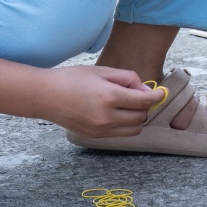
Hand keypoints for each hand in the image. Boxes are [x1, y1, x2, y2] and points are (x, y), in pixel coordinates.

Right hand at [40, 66, 162, 137]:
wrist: (44, 96)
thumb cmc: (72, 79)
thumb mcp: (102, 70)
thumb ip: (128, 79)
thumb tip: (145, 90)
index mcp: (109, 97)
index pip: (144, 101)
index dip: (156, 96)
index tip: (161, 92)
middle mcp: (107, 117)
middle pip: (142, 116)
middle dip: (145, 105)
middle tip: (134, 92)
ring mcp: (100, 130)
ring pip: (134, 129)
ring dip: (137, 117)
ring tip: (126, 104)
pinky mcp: (95, 136)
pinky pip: (121, 134)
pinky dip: (126, 125)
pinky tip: (116, 112)